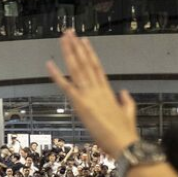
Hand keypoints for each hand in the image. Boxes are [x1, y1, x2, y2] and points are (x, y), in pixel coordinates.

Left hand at [45, 32, 138, 155]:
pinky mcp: (80, 104)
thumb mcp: (129, 113)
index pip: (96, 67)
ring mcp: (89, 94)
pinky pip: (66, 86)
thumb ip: (126, 101)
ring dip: (68, 52)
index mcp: (107, 91)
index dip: (89, 53)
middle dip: (76, 46)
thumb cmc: (125, 132)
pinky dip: (56, 75)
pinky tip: (49, 63)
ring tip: (63, 38)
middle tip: (69, 32)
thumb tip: (124, 92)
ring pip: (77, 68)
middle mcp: (97, 89)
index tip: (84, 41)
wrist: (125, 144)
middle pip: (85, 63)